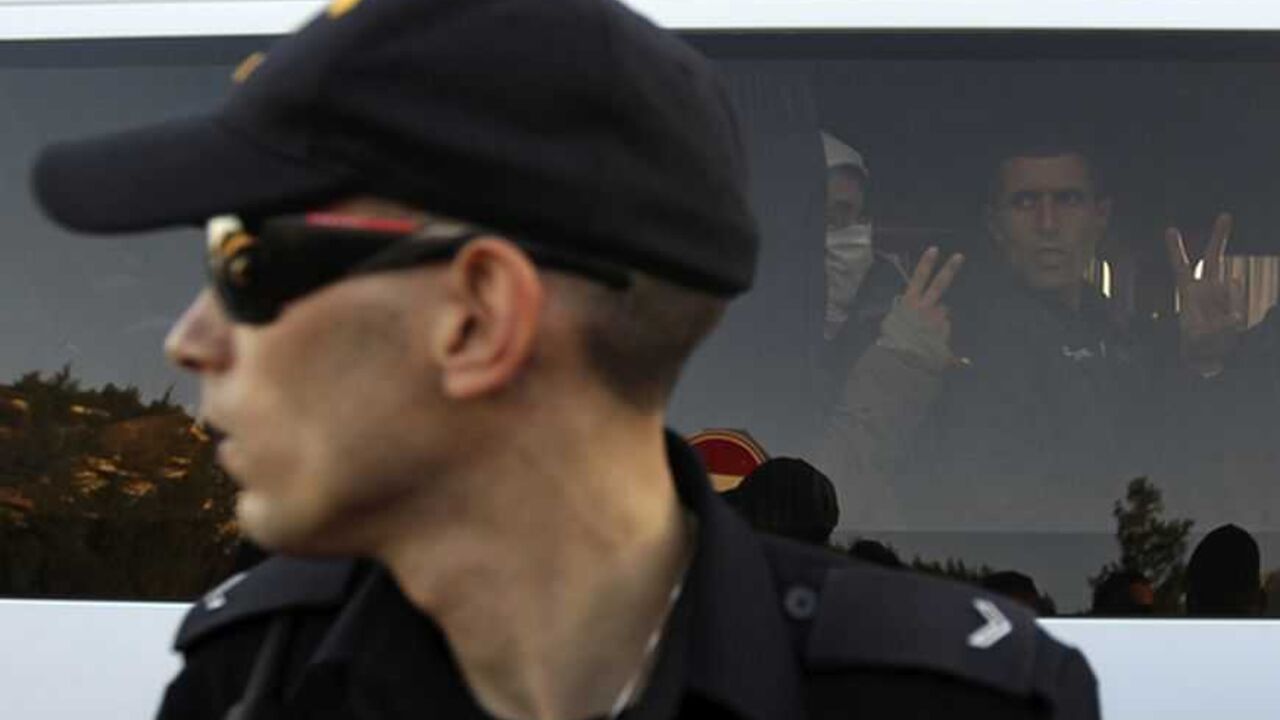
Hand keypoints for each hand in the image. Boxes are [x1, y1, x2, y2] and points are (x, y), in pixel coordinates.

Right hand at [901, 246, 964, 346]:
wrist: (903, 364)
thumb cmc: (892, 344)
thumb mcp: (892, 325)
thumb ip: (905, 313)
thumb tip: (911, 309)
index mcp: (909, 304)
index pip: (919, 279)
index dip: (926, 263)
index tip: (934, 249)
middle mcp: (925, 308)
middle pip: (939, 285)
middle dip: (949, 269)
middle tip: (959, 256)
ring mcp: (937, 319)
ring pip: (943, 311)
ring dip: (938, 318)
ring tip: (926, 333)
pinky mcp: (945, 331)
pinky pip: (945, 327)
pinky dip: (941, 332)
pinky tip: (931, 342)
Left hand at [1165, 212, 1246, 374]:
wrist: (1210, 360)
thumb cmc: (1195, 348)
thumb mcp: (1196, 337)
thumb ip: (1215, 324)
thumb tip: (1234, 313)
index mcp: (1189, 292)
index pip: (1181, 267)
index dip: (1175, 249)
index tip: (1169, 230)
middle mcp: (1208, 289)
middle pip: (1212, 258)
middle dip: (1219, 236)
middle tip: (1225, 215)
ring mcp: (1225, 295)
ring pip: (1233, 290)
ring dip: (1226, 311)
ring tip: (1215, 332)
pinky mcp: (1238, 305)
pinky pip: (1239, 310)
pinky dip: (1233, 321)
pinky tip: (1229, 331)